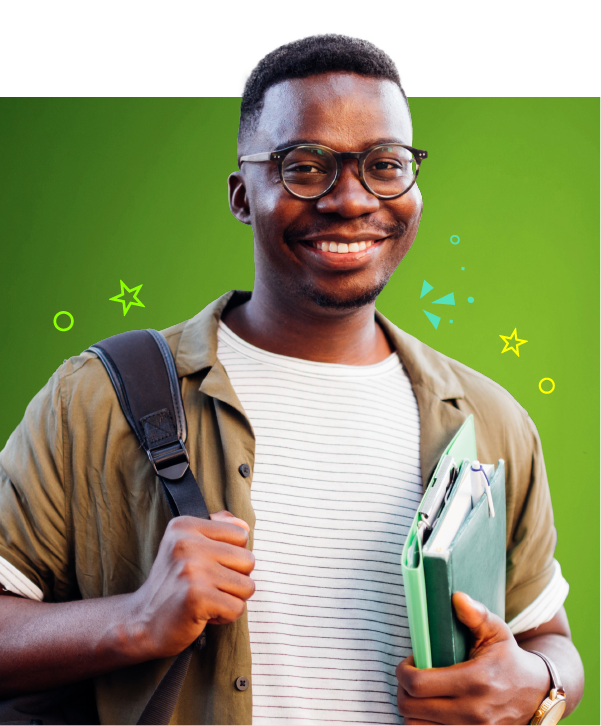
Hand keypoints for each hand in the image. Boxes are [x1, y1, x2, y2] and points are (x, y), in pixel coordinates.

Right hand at [128, 510, 254, 658]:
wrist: (142, 621)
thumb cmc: (174, 583)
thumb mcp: (188, 546)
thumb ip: (218, 528)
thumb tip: (245, 525)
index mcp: (185, 526)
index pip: (241, 535)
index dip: (233, 557)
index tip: (210, 567)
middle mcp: (187, 544)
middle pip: (248, 560)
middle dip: (236, 580)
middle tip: (209, 587)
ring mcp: (191, 570)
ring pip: (247, 586)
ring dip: (232, 599)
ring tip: (207, 599)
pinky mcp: (196, 598)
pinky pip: (237, 608)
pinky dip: (225, 616)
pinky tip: (203, 613)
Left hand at [396, 592, 550, 724]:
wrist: (536, 694)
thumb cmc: (509, 658)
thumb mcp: (496, 631)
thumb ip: (476, 614)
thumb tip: (456, 597)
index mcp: (475, 681)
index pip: (419, 684)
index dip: (404, 671)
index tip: (410, 661)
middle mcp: (472, 712)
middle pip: (411, 708)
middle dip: (401, 688)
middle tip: (409, 674)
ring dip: (410, 708)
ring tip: (418, 691)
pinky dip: (423, 722)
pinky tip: (429, 707)